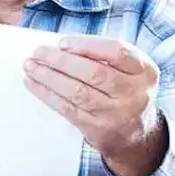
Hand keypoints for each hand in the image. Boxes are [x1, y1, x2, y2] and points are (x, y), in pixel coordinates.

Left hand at [23, 35, 166, 175]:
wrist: (136, 133)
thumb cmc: (123, 90)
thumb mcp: (128, 70)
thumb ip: (103, 55)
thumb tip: (60, 46)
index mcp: (145, 71)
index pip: (117, 52)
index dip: (87, 45)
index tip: (62, 42)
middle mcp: (134, 93)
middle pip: (94, 73)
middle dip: (61, 61)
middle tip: (38, 53)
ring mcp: (116, 113)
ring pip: (78, 92)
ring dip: (49, 77)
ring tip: (30, 66)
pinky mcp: (98, 128)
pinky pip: (68, 109)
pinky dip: (47, 94)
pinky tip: (33, 84)